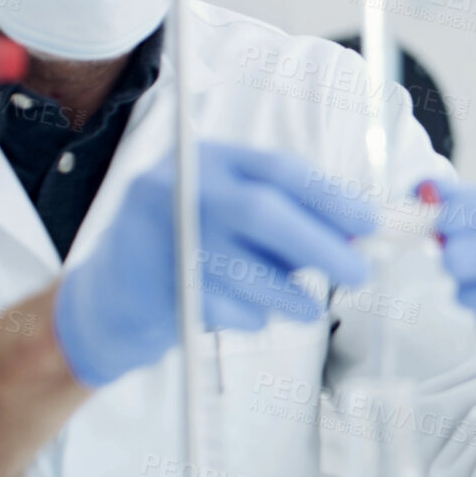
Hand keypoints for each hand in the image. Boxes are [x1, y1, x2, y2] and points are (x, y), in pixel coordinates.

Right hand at [55, 144, 376, 387]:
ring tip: (311, 306)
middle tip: (360, 270)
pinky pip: (226, 308)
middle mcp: (176, 190)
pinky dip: (255, 316)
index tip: (370, 222)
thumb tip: (356, 231)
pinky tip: (256, 316)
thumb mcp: (229, 209)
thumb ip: (286, 212)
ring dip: (292, 292)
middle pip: (263, 212)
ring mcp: (160, 240)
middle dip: (322, 244)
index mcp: (204, 160)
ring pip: (246, 267)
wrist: (105, 300)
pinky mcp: (153, 290)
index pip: (279, 170)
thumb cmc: (188, 248)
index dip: (332, 197)